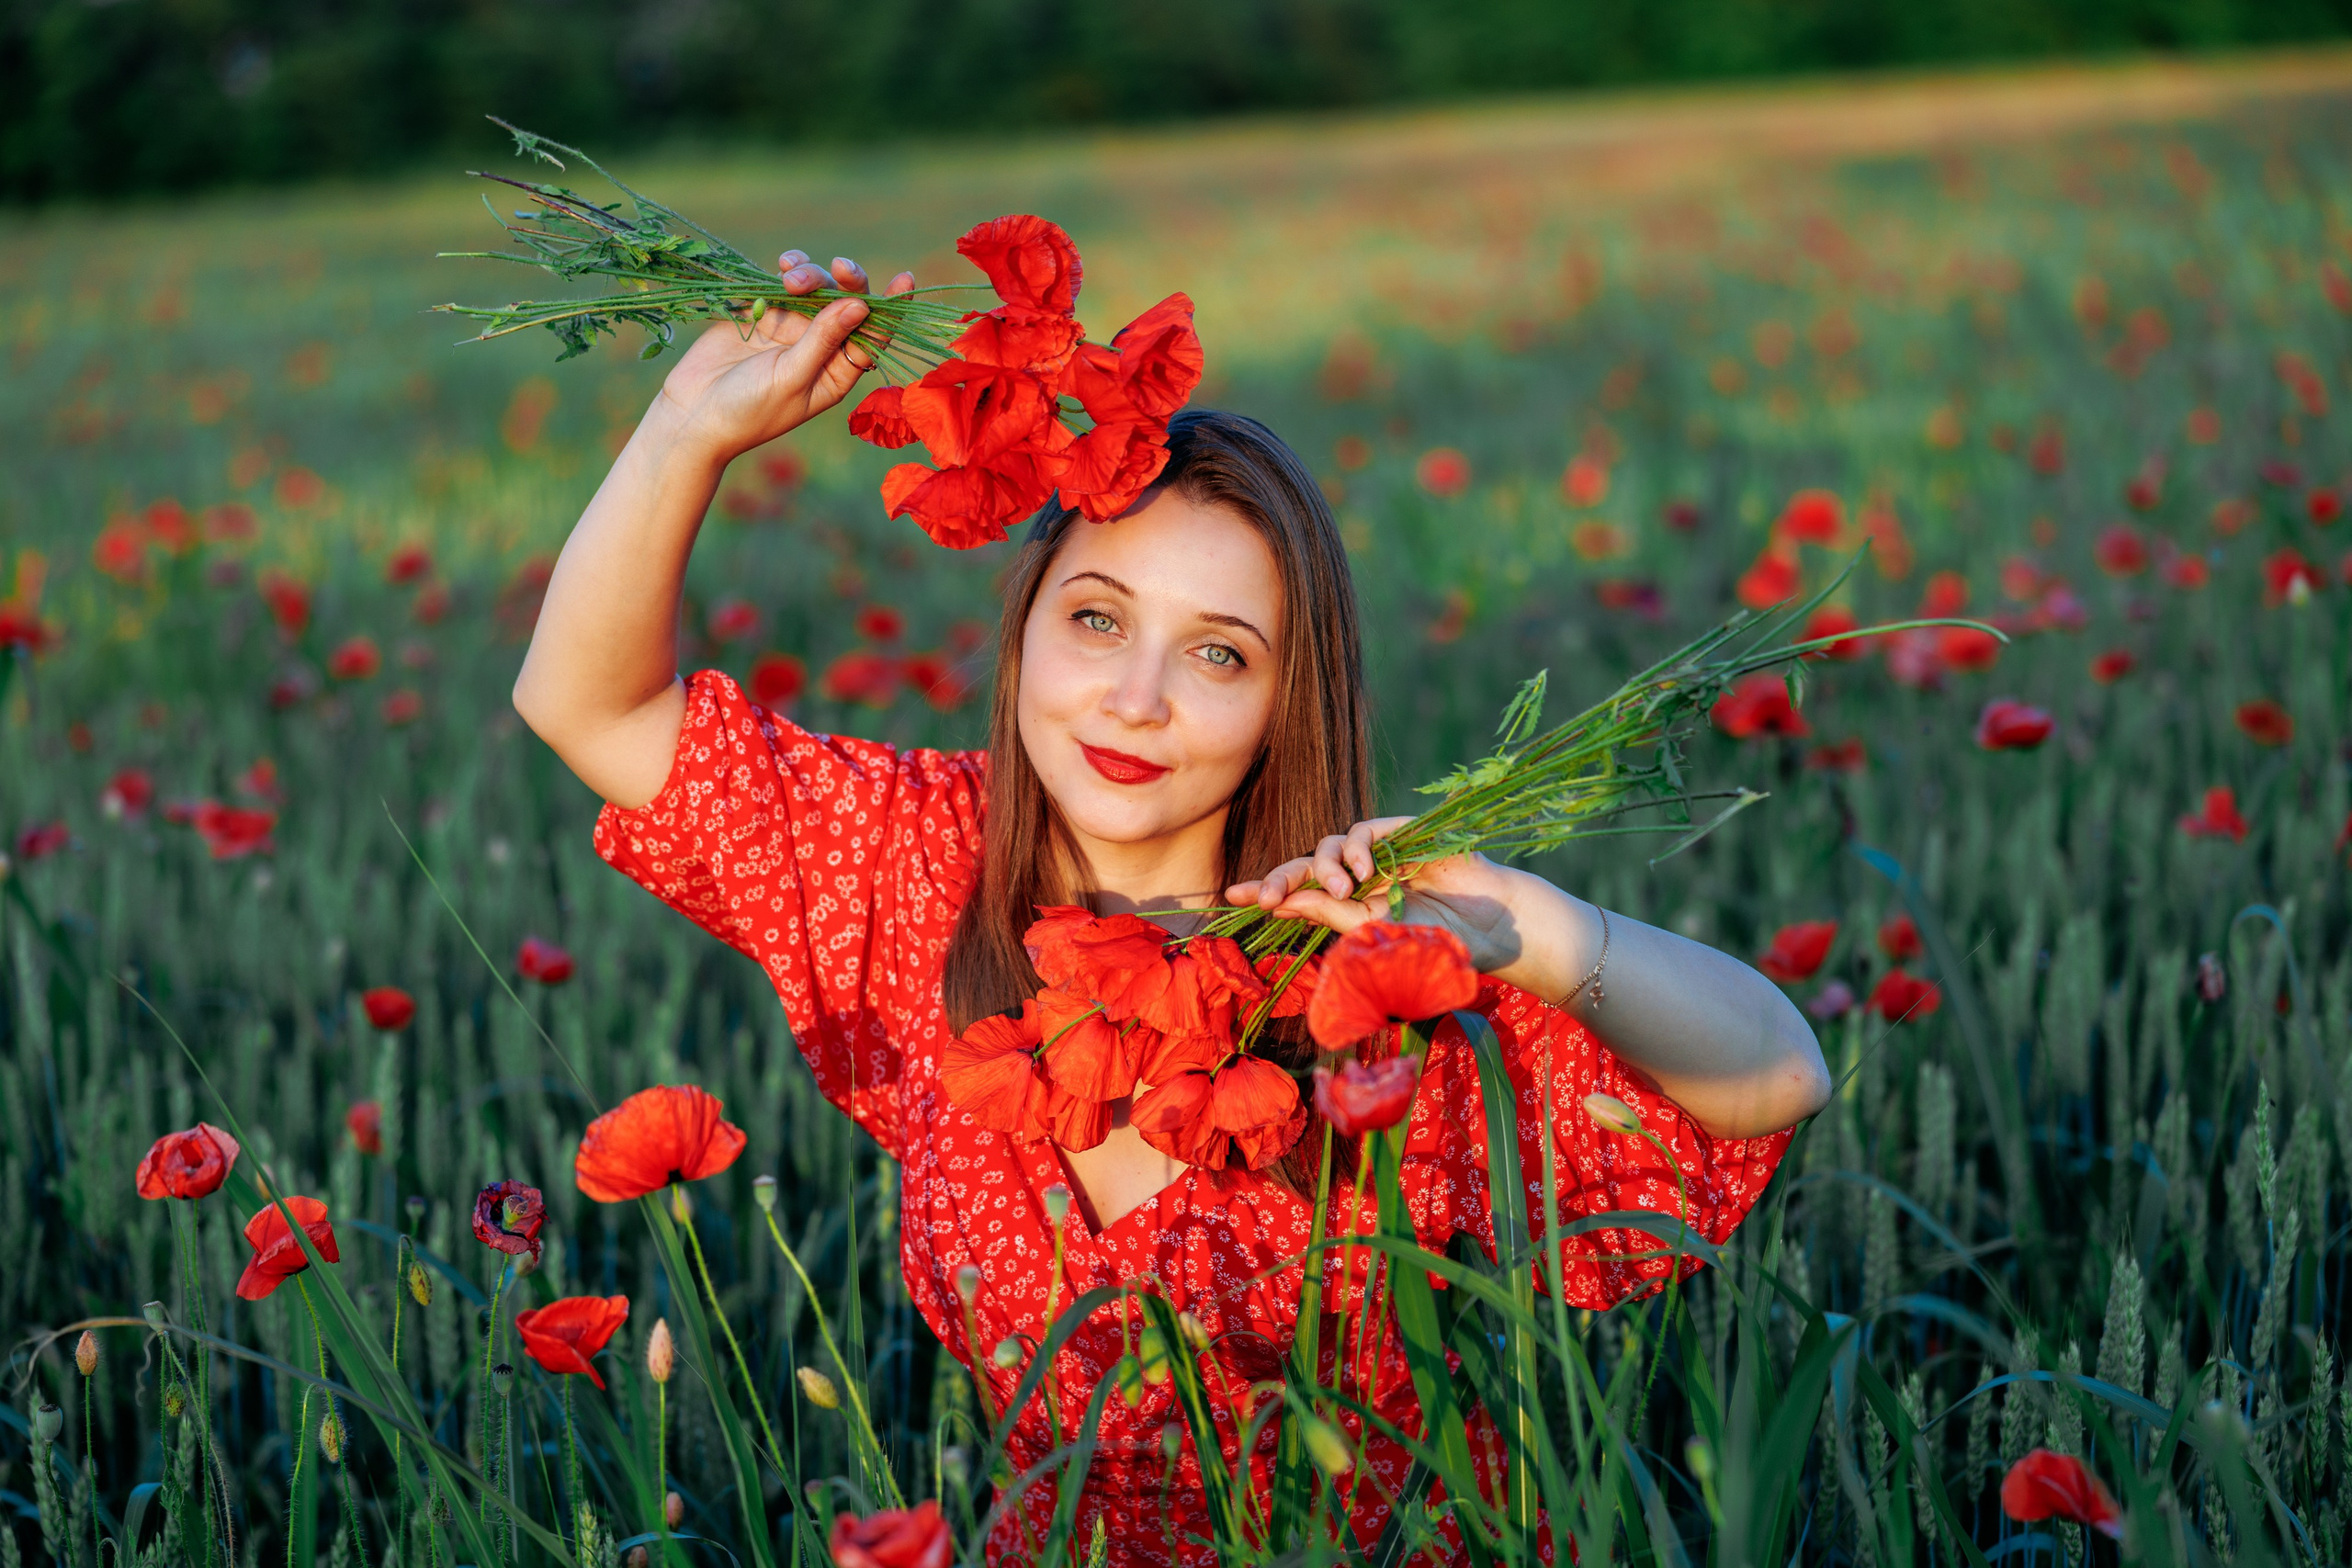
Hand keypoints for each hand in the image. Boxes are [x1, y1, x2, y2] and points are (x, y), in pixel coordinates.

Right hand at [651, 253, 913, 462]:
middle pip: (846, 305)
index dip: (891, 309)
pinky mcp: (763, 314)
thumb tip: (861, 305)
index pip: (874, 336)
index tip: (905, 279)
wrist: (693, 415)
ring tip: (790, 277)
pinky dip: (789, 270)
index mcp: (837, 373)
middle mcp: (820, 348)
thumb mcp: (791, 377)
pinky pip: (783, 284)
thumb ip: (823, 340)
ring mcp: (791, 329)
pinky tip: (784, 264)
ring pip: (815, 289)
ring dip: (811, 276)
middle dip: (847, 282)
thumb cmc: (748, 410)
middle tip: (839, 268)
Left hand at [1223, 817, 1536, 975]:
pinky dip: (1354, 849)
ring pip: (1328, 846)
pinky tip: (1365, 872)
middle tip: (1267, 898)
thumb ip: (1333, 916)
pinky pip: (1360, 831)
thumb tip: (1286, 903)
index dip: (1267, 891)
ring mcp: (1379, 855)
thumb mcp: (1376, 934)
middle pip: (1305, 867)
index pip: (1299, 896)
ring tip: (1345, 889)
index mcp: (1349, 908)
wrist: (1492, 929)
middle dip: (1281, 878)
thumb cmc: (1437, 941)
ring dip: (1326, 867)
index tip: (1231, 897)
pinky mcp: (1400, 834)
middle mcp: (1358, 879)